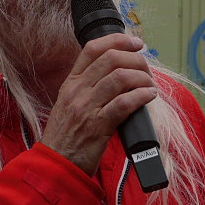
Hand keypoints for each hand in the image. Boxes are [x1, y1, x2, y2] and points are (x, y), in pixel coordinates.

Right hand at [41, 34, 156, 174]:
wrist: (55, 164)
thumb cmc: (66, 136)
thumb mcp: (69, 104)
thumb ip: (88, 88)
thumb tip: (119, 75)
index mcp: (71, 82)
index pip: (93, 48)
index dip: (118, 39)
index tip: (136, 43)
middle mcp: (78, 90)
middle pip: (112, 58)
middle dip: (136, 60)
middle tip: (146, 71)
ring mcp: (86, 107)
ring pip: (120, 77)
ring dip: (142, 78)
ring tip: (149, 86)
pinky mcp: (98, 126)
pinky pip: (124, 103)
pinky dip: (141, 96)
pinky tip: (149, 97)